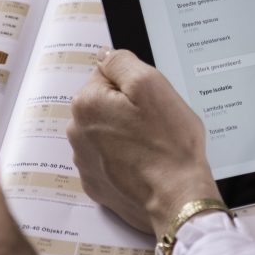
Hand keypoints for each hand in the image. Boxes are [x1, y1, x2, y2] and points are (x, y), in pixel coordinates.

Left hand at [68, 50, 220, 238]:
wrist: (177, 199)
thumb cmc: (169, 146)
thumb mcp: (152, 85)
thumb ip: (123, 62)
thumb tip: (106, 54)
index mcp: (87, 104)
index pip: (107, 73)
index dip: (135, 84)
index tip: (151, 101)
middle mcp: (77, 133)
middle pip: (106, 103)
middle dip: (128, 108)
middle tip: (155, 123)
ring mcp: (85, 162)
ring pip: (108, 131)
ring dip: (126, 133)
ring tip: (152, 145)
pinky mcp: (96, 184)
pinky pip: (110, 158)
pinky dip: (125, 158)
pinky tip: (145, 163)